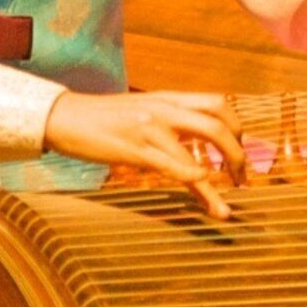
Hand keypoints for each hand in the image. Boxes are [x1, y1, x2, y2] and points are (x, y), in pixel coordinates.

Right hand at [43, 89, 244, 217]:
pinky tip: (206, 196)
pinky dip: (192, 181)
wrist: (65, 117)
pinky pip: (170, 165)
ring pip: (197, 151)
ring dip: (217, 182)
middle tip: (241, 178)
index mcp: (168, 99)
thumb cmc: (103, 118)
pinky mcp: (134, 149)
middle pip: (217, 123)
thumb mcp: (142, 111)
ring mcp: (150, 128)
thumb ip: (168, 119)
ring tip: (224, 207)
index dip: (237, 127)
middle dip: (237, 153)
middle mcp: (164, 109)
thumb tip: (193, 140)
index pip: (218, 103)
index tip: (239, 151)